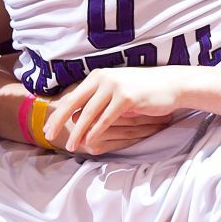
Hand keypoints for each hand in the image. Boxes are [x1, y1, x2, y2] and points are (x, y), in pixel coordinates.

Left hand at [43, 69, 187, 154]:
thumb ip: (98, 100)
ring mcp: (114, 86)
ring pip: (89, 113)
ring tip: (70, 145)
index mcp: (98, 76)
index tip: (48, 126)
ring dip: (77, 132)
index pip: (73, 96)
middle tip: (48, 135)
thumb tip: (76, 116)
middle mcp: (103, 78)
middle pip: (74, 102)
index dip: (58, 112)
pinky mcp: (126, 98)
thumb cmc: (143, 90)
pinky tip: (89, 142)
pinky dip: (95, 131)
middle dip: (59, 120)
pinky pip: (106, 119)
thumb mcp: (116, 91)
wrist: (172, 85)